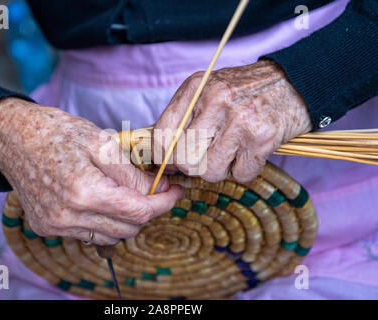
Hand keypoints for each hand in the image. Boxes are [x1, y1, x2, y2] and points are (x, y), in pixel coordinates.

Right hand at [0, 98, 182, 244]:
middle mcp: (68, 216)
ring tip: (126, 194)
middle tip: (152, 189)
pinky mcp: (46, 227)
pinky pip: (88, 235)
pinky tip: (102, 201)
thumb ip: (131, 172)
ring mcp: (55, 225)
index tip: (175, 191)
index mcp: (84, 191)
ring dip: (126, 220)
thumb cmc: (56, 132)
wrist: (13, 137)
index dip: (163, 203)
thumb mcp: (101, 142)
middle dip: (147, 210)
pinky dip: (103, 222)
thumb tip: (157, 188)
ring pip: (109, 237)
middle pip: (127, 228)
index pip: (139, 211)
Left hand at [154, 60, 311, 182]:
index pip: (161, 133)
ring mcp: (239, 120)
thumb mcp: (210, 89)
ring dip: (220, 170)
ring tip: (232, 152)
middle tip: (206, 157)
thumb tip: (163, 155)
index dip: (162, 156)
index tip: (171, 162)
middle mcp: (215, 102)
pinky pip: (240, 175)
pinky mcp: (262, 138)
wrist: (295, 82)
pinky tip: (250, 152)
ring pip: (210, 172)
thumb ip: (186, 115)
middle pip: (184, 160)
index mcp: (196, 88)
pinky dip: (245, 170)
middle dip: (193, 167)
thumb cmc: (246, 91)